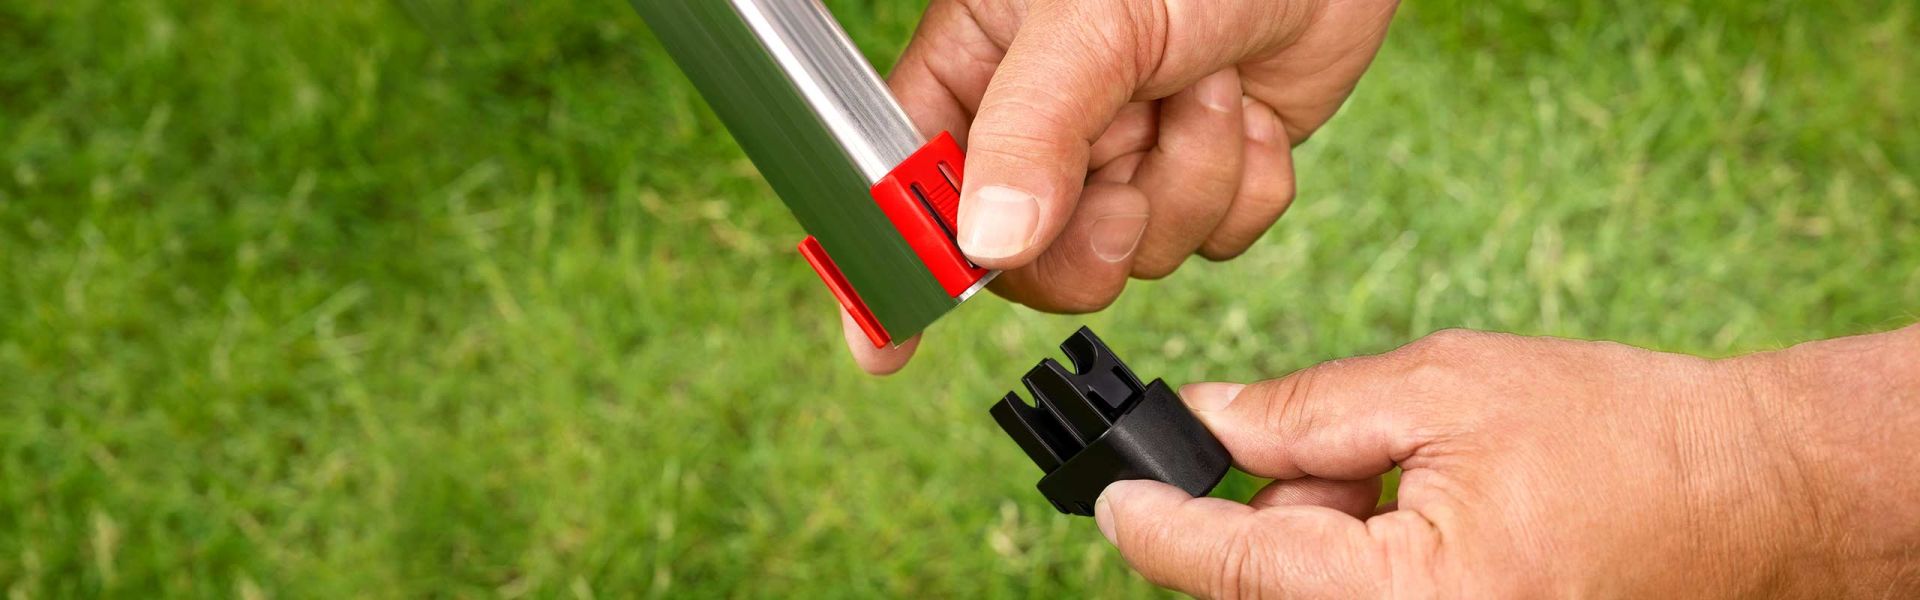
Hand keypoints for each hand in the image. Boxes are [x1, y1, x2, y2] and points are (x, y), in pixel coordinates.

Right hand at [846, 0, 1400, 373]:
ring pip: (1131, 254)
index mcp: (977, 71)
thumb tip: (987, 244)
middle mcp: (1041, 126)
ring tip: (1209, 90)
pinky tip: (1253, 110)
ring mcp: (1125, 156)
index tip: (888, 347)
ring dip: (1190, 181)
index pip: (909, 186)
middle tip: (1124, 195)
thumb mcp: (1095, 19)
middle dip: (1090, 235)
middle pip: (1023, 258)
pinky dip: (1246, 185)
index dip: (899, 269)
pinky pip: (1213, 242)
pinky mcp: (1204, 175)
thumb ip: (1033, 128)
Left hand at [1096, 326, 1919, 597]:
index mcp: (1410, 596)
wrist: (1740, 495)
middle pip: (1259, 593)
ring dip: (1313, 546)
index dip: (1155, 521)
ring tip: (1408, 485)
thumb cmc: (1616, 434)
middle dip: (1263, 518)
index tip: (1107, 496)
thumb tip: (1201, 423)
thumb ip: (1303, 413)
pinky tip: (1412, 525)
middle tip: (1334, 455)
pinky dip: (1351, 571)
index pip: (1232, 564)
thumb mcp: (1442, 388)